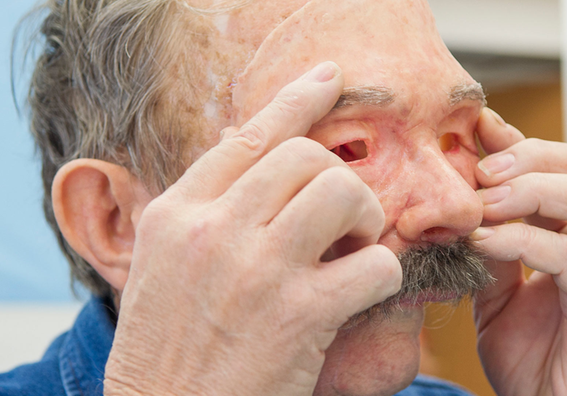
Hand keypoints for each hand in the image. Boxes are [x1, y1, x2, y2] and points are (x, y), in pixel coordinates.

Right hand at [102, 62, 401, 395]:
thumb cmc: (168, 349)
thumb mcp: (163, 266)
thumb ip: (205, 210)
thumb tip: (252, 153)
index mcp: (176, 215)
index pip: (247, 136)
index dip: (296, 101)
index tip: (329, 80)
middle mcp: (213, 231)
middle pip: (304, 157)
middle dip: (339, 179)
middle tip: (344, 218)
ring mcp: (257, 270)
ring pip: (341, 192)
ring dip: (363, 216)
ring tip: (353, 246)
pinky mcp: (300, 315)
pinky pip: (373, 263)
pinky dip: (381, 273)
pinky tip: (363, 292)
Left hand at [471, 108, 566, 395]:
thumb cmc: (535, 358)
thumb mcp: (498, 292)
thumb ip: (490, 247)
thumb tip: (464, 202)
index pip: (564, 166)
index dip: (519, 142)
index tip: (474, 128)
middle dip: (529, 155)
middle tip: (478, 169)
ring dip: (529, 189)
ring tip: (481, 203)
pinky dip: (523, 239)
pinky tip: (484, 242)